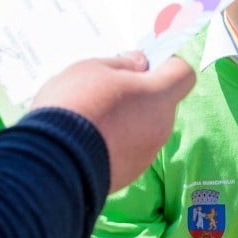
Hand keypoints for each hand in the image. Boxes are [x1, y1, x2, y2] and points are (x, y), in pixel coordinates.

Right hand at [32, 52, 195, 190]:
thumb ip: (123, 64)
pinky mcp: (130, 174)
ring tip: (92, 118)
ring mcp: (147, 154)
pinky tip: (88, 141)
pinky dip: (115, 144)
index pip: (183, 74)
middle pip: (160, 103)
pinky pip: (129, 151)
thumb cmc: (75, 106)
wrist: (54, 161)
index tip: (143, 65)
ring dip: (127, 120)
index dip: (166, 65)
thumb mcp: (93, 69)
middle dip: (140, 94)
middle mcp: (161, 127)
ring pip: (144, 128)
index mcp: (158, 96)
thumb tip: (139, 64)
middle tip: (106, 91)